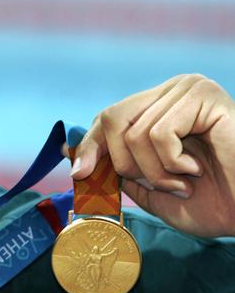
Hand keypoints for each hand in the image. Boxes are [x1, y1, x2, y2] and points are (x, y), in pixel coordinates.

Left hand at [69, 74, 234, 237]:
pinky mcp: (203, 97)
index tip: (78, 171)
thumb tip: (77, 160)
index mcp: (160, 107)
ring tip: (184, 180)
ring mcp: (188, 89)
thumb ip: (120, 173)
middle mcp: (171, 91)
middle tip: (157, 185)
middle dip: (125, 164)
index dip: (90, 144)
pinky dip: (172, 164)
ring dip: (155, 172)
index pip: (109, 117)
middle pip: (112, 119)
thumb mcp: (153, 190)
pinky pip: (158, 134)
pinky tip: (196, 170)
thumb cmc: (214, 203)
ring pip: (133, 133)